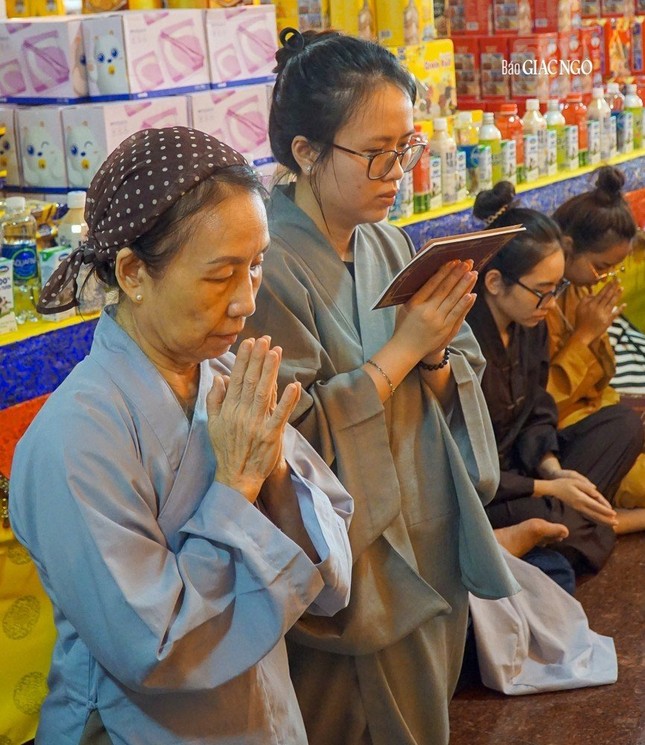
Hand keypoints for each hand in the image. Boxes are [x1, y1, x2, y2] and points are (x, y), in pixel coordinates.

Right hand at [207, 336, 300, 502]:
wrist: (236, 477)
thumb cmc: (226, 449)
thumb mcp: (213, 423)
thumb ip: (215, 400)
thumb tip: (219, 377)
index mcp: (228, 409)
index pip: (236, 379)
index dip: (244, 359)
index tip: (250, 342)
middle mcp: (241, 414)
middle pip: (250, 381)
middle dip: (258, 359)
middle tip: (265, 339)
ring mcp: (256, 424)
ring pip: (264, 393)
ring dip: (270, 372)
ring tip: (275, 352)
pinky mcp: (271, 436)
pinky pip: (280, 415)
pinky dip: (287, 401)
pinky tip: (294, 385)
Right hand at [394, 259, 476, 362]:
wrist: (405, 349)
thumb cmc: (404, 325)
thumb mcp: (405, 308)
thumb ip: (415, 293)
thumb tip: (429, 276)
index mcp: (414, 303)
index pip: (431, 284)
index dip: (443, 272)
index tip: (452, 261)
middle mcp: (426, 311)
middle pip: (445, 290)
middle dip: (457, 275)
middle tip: (467, 263)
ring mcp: (437, 321)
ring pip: (453, 300)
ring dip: (464, 286)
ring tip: (472, 273)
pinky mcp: (445, 330)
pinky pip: (457, 314)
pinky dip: (465, 304)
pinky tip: (471, 294)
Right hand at [545, 471, 616, 526]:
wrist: (552, 490)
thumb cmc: (563, 483)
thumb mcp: (575, 481)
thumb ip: (587, 488)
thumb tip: (597, 493)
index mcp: (580, 498)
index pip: (595, 506)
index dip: (605, 510)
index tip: (614, 514)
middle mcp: (580, 506)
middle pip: (595, 515)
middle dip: (606, 520)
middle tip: (616, 523)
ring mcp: (578, 509)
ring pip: (592, 517)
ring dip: (602, 521)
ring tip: (612, 525)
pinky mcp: (577, 510)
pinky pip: (589, 516)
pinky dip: (596, 519)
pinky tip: (601, 521)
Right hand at [572, 281, 624, 344]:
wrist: (583, 333)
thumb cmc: (580, 320)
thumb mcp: (579, 308)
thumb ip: (585, 299)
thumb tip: (594, 294)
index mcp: (591, 304)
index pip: (601, 293)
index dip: (607, 286)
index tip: (612, 280)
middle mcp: (598, 308)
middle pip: (608, 296)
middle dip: (614, 287)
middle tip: (619, 280)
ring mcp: (604, 315)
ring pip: (612, 303)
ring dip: (618, 295)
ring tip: (622, 288)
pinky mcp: (608, 321)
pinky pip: (615, 313)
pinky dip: (620, 309)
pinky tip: (624, 304)